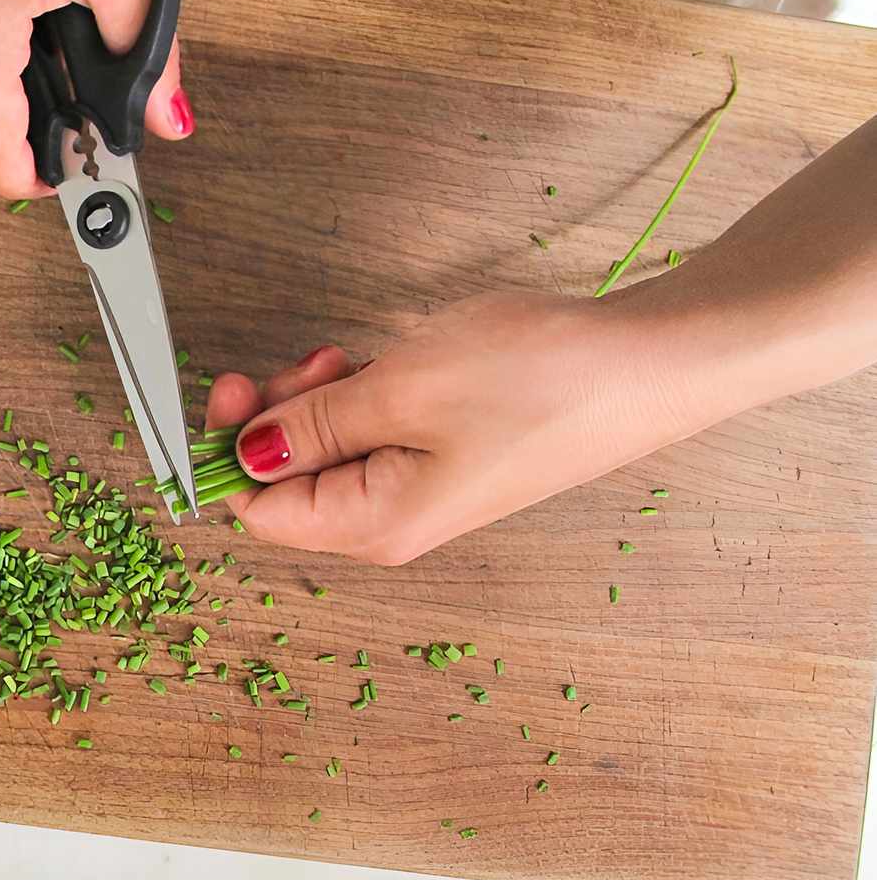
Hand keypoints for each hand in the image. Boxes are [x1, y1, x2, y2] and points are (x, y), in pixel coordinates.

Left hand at [206, 292, 716, 564]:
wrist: (650, 363)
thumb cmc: (539, 380)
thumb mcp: (399, 390)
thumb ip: (310, 425)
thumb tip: (245, 454)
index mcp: (376, 525)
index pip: (259, 511)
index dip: (230, 449)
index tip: (231, 384)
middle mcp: (395, 522)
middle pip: (291, 481)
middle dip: (280, 413)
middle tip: (315, 359)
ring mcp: (424, 490)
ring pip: (331, 451)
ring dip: (324, 397)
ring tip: (357, 355)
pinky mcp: (449, 459)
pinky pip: (376, 435)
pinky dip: (365, 395)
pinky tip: (391, 363)